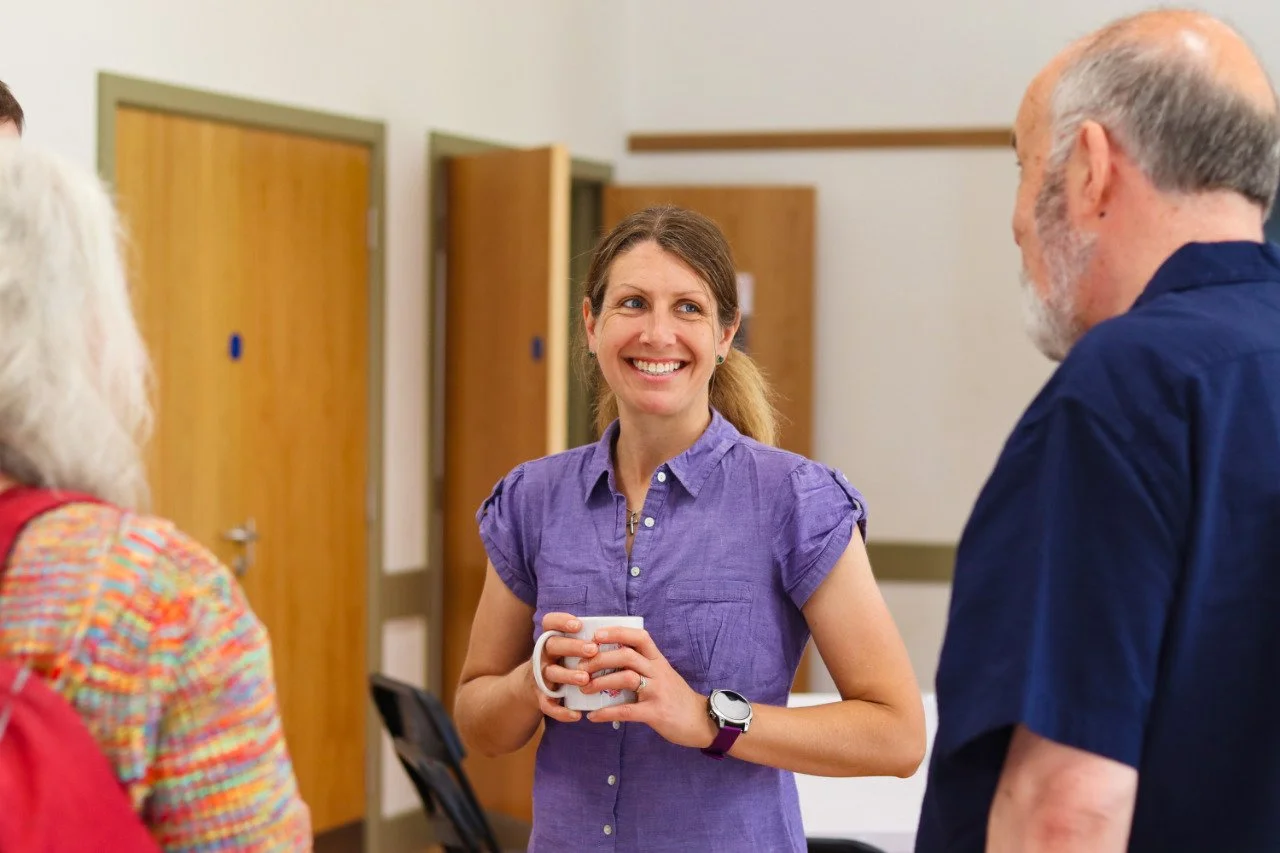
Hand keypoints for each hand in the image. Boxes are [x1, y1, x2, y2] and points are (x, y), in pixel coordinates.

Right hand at [532, 612, 598, 723]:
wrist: (537, 687)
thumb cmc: (566, 662)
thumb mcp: (570, 648)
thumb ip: (589, 641)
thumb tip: (626, 634)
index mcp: (553, 639)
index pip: (550, 622)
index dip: (561, 621)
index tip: (579, 625)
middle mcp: (544, 655)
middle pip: (552, 645)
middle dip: (572, 647)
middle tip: (592, 649)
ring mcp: (540, 676)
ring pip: (550, 673)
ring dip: (567, 675)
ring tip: (585, 679)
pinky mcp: (541, 697)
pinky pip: (548, 704)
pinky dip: (561, 711)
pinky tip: (576, 715)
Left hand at [580, 626, 717, 749]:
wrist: (702, 721)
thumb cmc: (677, 697)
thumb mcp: (663, 675)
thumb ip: (643, 666)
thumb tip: (610, 661)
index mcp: (658, 660)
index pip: (639, 637)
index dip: (616, 633)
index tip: (595, 635)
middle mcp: (658, 672)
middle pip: (626, 655)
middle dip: (599, 659)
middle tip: (580, 667)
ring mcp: (657, 691)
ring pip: (625, 678)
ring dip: (600, 682)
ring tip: (584, 689)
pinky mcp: (655, 712)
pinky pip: (627, 710)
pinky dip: (606, 713)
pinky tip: (593, 716)